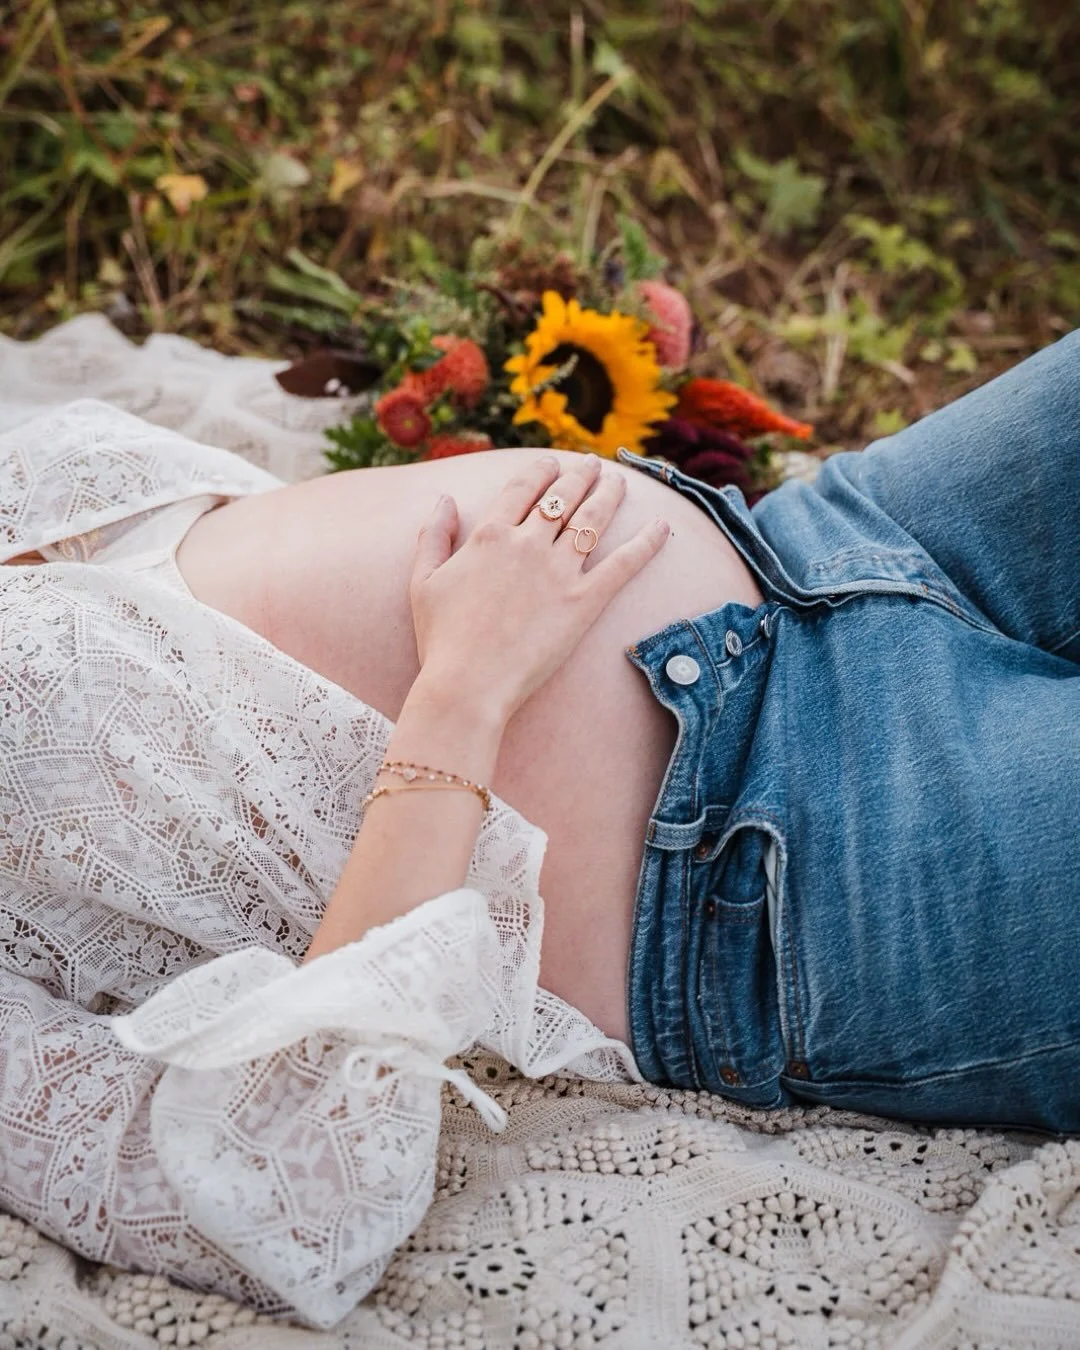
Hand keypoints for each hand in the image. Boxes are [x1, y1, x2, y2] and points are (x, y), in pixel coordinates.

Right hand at [408, 453, 670, 725]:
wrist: (468, 685)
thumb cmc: (442, 640)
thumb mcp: (423, 582)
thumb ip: (433, 535)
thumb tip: (444, 499)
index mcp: (489, 535)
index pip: (523, 488)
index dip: (540, 471)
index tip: (551, 464)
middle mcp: (527, 544)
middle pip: (563, 497)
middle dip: (580, 475)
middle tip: (593, 464)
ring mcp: (559, 571)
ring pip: (593, 518)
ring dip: (610, 494)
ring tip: (619, 481)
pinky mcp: (584, 601)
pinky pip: (624, 563)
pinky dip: (646, 542)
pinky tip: (663, 526)